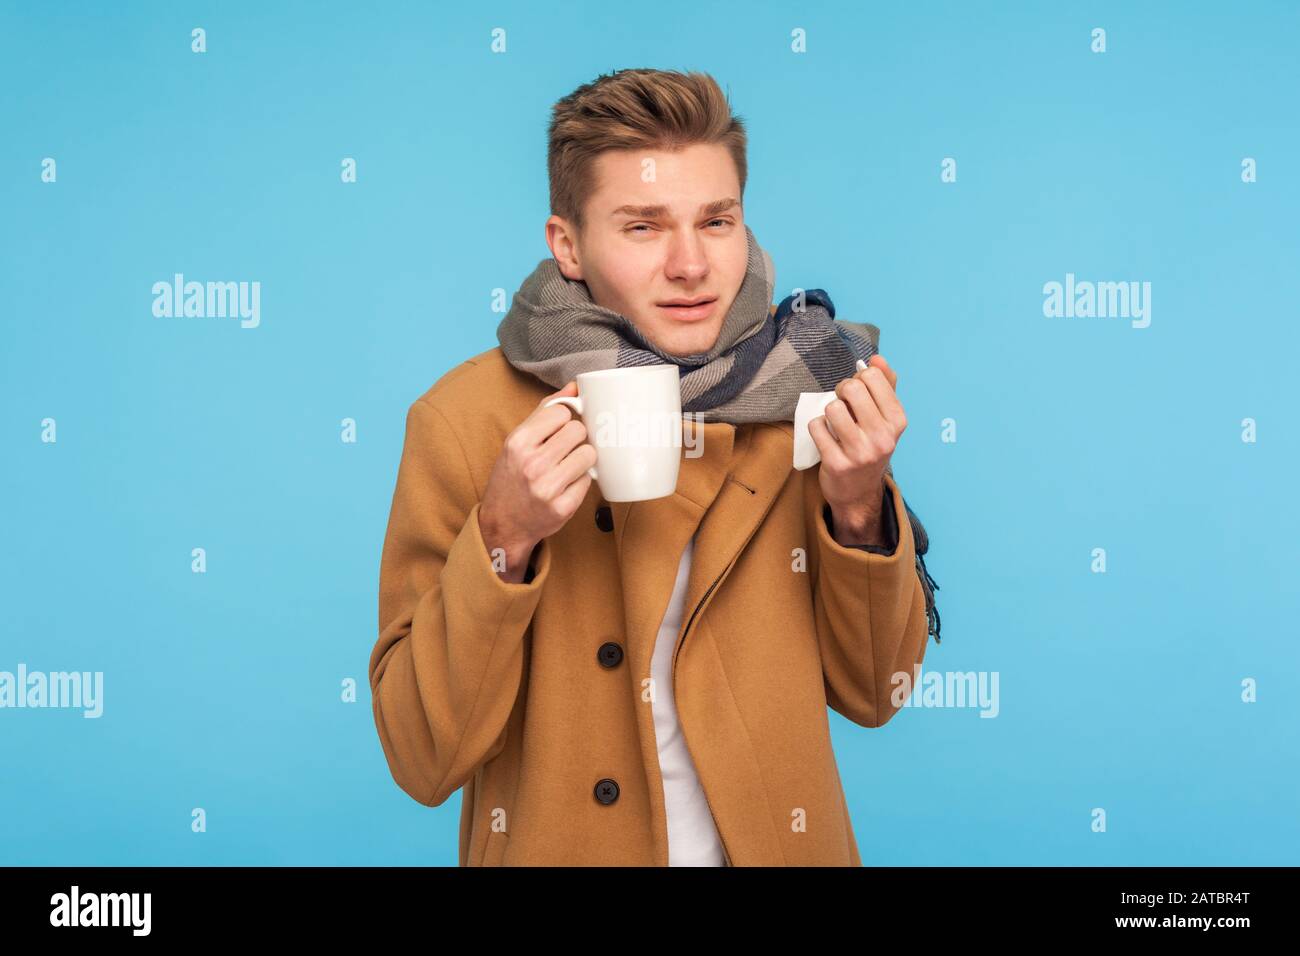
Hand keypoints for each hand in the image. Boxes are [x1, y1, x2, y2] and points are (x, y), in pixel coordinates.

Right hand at [478, 380, 597, 581]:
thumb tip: (575, 386)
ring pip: (588, 455)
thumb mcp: (518, 441)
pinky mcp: (562, 508)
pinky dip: (580, 482)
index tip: (558, 430)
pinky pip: (588, 481)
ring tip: (566, 467)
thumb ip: (545, 412)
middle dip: (576, 439)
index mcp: (518, 442)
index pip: (562, 412)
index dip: (564, 420)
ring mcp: (548, 488)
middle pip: (579, 431)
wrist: (502, 523)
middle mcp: (532, 464)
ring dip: (582, 460)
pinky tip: (566, 486)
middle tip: (564, 450)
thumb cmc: (511, 476)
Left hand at [808, 355, 905, 545]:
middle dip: (841, 391)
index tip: (858, 393)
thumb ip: (885, 385)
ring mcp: (860, 452)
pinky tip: (826, 438)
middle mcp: (883, 437)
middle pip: (851, 388)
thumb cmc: (871, 446)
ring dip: (829, 412)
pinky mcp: (837, 464)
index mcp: (897, 421)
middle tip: (843, 405)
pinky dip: (818, 428)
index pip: (872, 376)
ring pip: (832, 407)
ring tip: (835, 423)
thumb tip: (877, 358)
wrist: (858, 492)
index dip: (858, 379)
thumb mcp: (886, 419)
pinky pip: (817, 427)